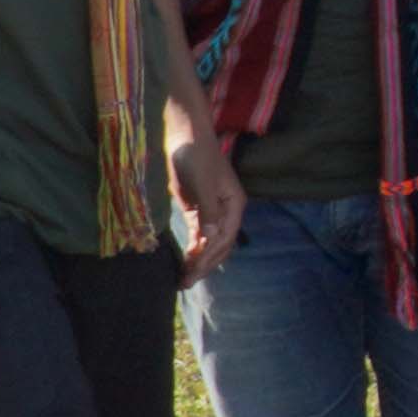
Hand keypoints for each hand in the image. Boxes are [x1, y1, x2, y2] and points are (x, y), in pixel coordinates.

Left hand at [165, 112, 245, 286]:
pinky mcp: (197, 209)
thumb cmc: (195, 154)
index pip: (224, 239)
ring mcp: (212, 211)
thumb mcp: (202, 182)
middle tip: (184, 283)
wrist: (184, 134)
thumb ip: (207, 210)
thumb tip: (211, 238)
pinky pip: (198, 234)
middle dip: (204, 265)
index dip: (208, 258)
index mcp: (234, 205)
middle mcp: (226, 211)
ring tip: (183, 278)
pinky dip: (193, 249)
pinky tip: (184, 260)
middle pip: (219, 245)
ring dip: (198, 261)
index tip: (191, 273)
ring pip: (209, 243)